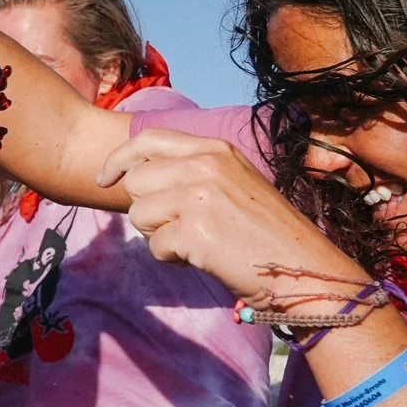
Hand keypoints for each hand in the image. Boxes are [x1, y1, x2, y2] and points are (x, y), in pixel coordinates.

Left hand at [95, 127, 367, 298]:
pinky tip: (203, 257)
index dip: (119, 159)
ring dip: (159, 235)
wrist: (302, 267)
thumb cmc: (266, 232)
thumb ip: (192, 171)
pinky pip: (155, 246)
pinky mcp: (195, 231)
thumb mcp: (234, 182)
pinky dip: (172, 258)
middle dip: (147, 209)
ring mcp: (199, 196)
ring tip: (196, 242)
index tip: (105, 180)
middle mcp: (206, 165)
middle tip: (179, 226)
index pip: (148, 139)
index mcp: (215, 149)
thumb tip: (137, 176)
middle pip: (136, 181)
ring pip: (139, 214)